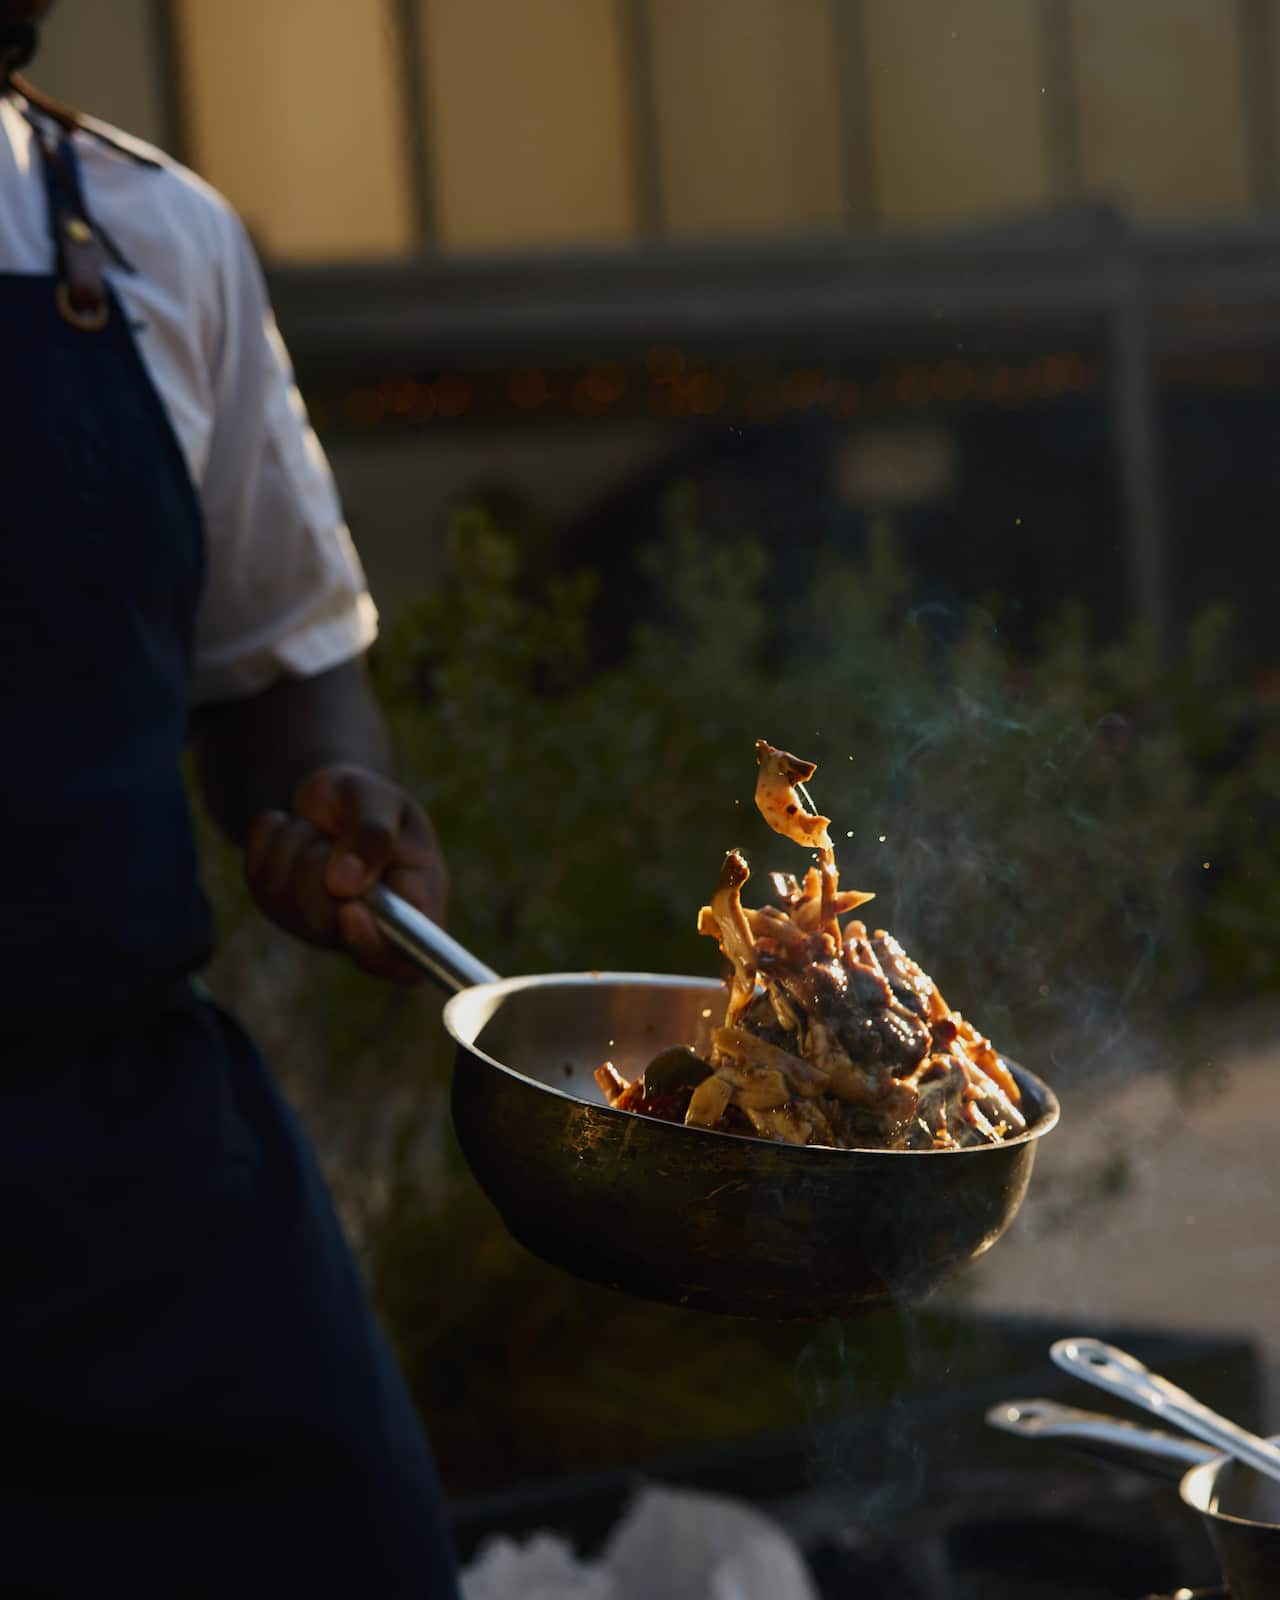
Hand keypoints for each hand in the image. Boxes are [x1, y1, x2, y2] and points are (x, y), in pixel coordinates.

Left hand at [244, 763, 447, 983]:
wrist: (331, 796)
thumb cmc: (370, 802)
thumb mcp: (381, 800)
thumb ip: (373, 835)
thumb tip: (346, 884)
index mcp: (415, 906)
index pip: (403, 960)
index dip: (373, 946)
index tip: (350, 910)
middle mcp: (367, 927)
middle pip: (326, 926)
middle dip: (318, 866)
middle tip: (332, 835)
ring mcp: (319, 925)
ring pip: (286, 902)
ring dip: (295, 845)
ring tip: (317, 828)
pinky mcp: (280, 910)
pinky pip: (258, 880)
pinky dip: (270, 841)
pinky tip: (292, 830)